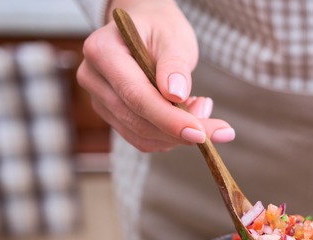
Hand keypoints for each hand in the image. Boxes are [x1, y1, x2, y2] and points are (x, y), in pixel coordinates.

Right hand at [76, 0, 234, 151]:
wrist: (146, 28)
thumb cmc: (159, 28)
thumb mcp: (173, 38)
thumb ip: (174, 65)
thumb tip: (176, 95)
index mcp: (102, 51)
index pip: (136, 95)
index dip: (169, 119)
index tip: (201, 133)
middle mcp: (93, 78)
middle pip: (137, 120)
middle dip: (180, 131)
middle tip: (219, 128)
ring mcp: (100, 100)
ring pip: (140, 135)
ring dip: (177, 134)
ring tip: (202, 108)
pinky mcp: (112, 115)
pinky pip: (142, 138)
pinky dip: (170, 135)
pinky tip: (188, 115)